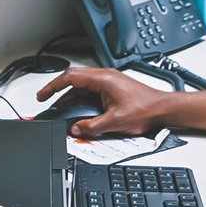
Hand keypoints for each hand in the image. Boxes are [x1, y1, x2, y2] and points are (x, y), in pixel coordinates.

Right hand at [35, 67, 170, 139]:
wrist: (162, 109)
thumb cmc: (145, 109)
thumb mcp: (114, 122)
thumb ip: (91, 126)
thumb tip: (76, 129)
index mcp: (103, 79)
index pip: (70, 78)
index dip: (53, 86)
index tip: (43, 95)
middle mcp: (105, 77)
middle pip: (73, 79)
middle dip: (57, 89)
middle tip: (46, 99)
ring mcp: (108, 82)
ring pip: (82, 86)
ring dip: (70, 97)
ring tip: (61, 109)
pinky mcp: (112, 89)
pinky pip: (90, 91)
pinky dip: (81, 100)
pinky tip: (79, 111)